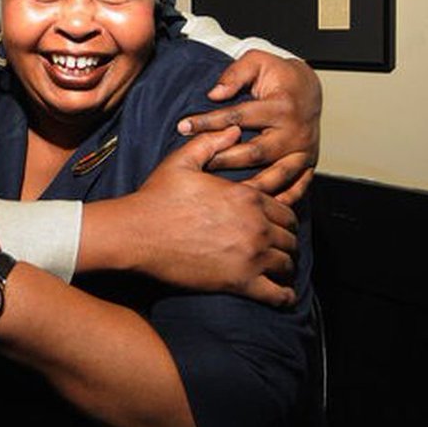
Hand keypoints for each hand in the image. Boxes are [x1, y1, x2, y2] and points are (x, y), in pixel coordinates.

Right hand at [114, 128, 298, 306]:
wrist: (137, 233)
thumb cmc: (157, 197)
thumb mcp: (182, 161)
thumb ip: (211, 142)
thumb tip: (234, 131)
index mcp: (246, 197)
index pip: (287, 208)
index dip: (287, 215)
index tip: (281, 223)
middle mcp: (255, 225)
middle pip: (291, 236)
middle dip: (286, 241)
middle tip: (278, 246)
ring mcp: (250, 255)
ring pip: (288, 263)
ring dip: (285, 266)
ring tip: (278, 269)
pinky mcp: (240, 282)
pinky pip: (278, 294)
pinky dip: (284, 296)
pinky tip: (283, 295)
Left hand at [177, 50, 320, 204]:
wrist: (310, 88)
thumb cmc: (279, 75)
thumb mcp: (257, 61)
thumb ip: (235, 74)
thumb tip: (214, 94)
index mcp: (281, 106)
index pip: (238, 117)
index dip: (208, 122)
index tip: (183, 126)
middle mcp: (295, 132)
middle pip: (254, 153)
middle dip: (222, 160)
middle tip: (197, 166)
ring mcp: (304, 151)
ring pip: (275, 176)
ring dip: (248, 187)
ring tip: (221, 194)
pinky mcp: (309, 164)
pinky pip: (297, 188)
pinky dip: (279, 200)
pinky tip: (257, 206)